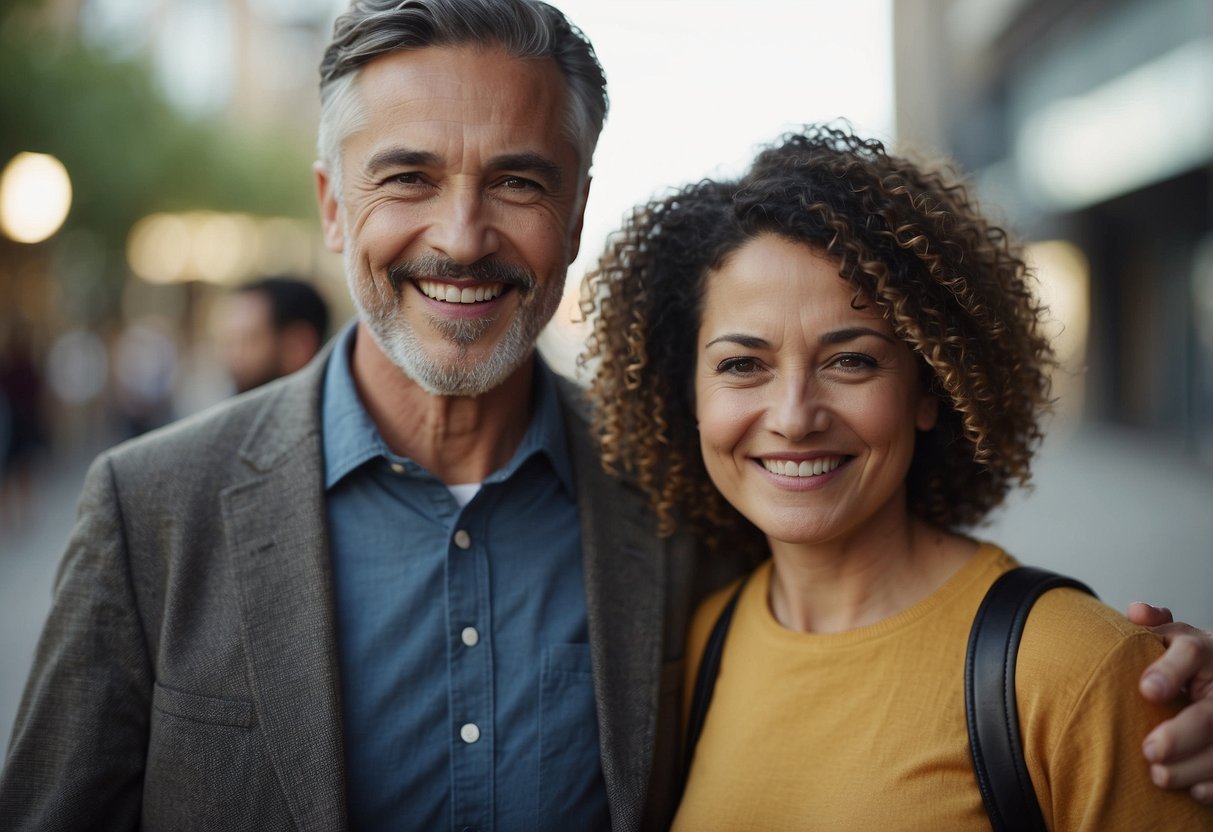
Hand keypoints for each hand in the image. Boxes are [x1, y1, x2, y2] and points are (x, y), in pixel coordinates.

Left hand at [1127, 602, 1212, 804]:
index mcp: (1206, 650)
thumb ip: (1155, 625)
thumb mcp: (1176, 637)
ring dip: (1196, 767)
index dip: (1169, 670)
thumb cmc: (1191, 660)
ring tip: (1160, 776)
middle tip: (1149, 750)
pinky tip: (1197, 793)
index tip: (1146, 689)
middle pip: (1210, 713)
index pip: (1191, 652)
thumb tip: (1137, 612)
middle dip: (1182, 734)